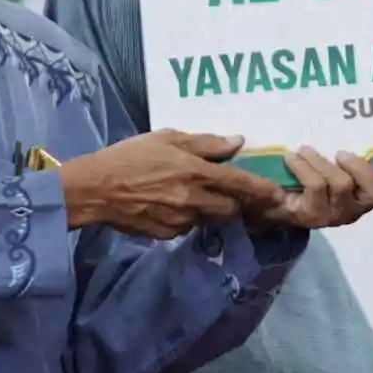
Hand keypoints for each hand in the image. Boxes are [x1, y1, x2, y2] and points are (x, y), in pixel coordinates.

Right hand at [59, 130, 283, 237]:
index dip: (262, 190)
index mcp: (196, 173)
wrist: (94, 189)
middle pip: (231, 209)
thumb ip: (205, 143)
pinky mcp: (166, 234)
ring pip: (210, 219)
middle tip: (234, 195)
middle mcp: (193, 200)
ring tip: (199, 197)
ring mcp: (180, 220)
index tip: (278, 195)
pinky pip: (187, 227)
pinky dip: (188, 218)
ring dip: (212, 211)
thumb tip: (237, 142)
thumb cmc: (129, 156)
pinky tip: (174, 206)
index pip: (240, 184)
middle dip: (237, 204)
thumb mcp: (167, 138)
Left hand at [248, 146, 372, 232]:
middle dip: (358, 167)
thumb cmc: (296, 174)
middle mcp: (356, 207)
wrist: (259, 197)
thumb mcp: (323, 157)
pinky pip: (318, 186)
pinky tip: (291, 159)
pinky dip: (303, 166)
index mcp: (365, 192)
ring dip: (319, 161)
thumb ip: (347, 148)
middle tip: (340, 152)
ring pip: (342, 184)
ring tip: (302, 151)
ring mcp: (335, 215)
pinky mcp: (312, 217)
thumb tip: (369, 126)